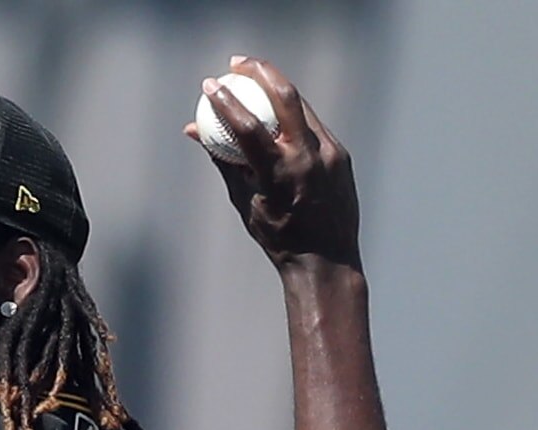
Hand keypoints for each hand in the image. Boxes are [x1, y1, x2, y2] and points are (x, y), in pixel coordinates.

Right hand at [186, 56, 360, 269]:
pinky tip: (279, 114)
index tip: (210, 84)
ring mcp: (330, 154)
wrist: (326, 259)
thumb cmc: (277, 236)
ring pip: (302, 107)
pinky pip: (313, 127)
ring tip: (256, 80)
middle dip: (260, 71)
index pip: (248, 125)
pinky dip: (292, 117)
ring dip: (277, 89)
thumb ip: (223, 160)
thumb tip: (195, 132)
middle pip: (286, 96)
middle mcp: (307, 158)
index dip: (226, 100)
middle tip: (237, 62)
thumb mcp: (244, 199)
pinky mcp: (341, 155)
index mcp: (278, 173)